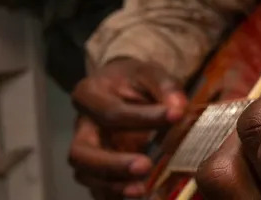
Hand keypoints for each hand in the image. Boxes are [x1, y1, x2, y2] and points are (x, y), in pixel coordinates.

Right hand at [69, 58, 187, 198]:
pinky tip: (138, 193)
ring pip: (85, 175)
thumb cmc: (135, 79)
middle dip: (112, 164)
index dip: (143, 117)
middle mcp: (81, 126)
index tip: (176, 116)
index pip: (111, 112)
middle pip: (81, 152)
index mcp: (88, 95)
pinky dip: (115, 194)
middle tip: (145, 165)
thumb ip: (165, 86)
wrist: (123, 86)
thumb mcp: (150, 72)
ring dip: (113, 185)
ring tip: (142, 189)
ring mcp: (86, 150)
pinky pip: (97, 188)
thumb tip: (179, 106)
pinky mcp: (96, 169)